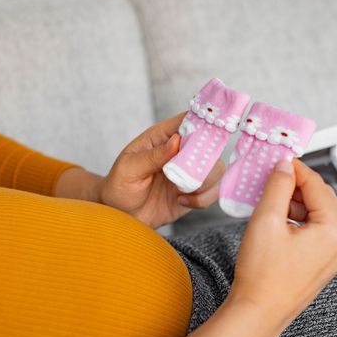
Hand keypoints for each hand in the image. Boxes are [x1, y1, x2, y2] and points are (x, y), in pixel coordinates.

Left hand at [55, 113, 223, 227]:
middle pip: (210, 144)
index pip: (189, 120)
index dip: (204, 121)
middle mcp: (181, 152)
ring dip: (204, 182)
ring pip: (216, 169)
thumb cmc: (119, 186)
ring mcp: (189, 172)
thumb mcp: (129, 169)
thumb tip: (176, 140)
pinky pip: (213, 192)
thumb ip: (153, 155)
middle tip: (188, 173)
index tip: (208, 133)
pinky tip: (182, 201)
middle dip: (205, 159)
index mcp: (162, 137)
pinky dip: (203, 199)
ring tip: (181, 191)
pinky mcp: (195, 192)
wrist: (121, 217)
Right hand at [231, 158, 336, 331]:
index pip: (317, 185)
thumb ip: (278, 186)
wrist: (258, 313)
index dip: (295, 169)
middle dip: (295, 187)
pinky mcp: (326, 263)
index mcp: (336, 230)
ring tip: (269, 203)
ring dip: (296, 204)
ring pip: (318, 214)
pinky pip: (317, 231)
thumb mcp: (266, 221)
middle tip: (270, 179)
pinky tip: (277, 221)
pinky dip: (299, 221)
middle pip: (321, 198)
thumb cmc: (263, 277)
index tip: (279, 160)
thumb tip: (285, 167)